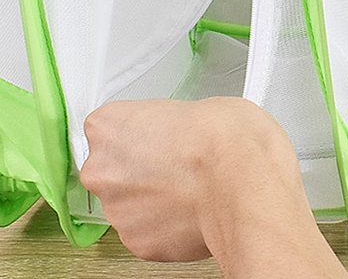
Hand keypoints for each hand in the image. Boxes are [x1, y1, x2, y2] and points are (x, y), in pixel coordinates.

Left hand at [81, 97, 347, 276]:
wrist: (246, 185)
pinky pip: (149, 232)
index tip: (159, 138)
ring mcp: (117, 210)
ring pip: (130, 205)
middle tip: (179, 165)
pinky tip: (194, 211)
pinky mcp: (138, 243)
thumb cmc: (227, 141)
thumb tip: (180, 134)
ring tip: (192, 190)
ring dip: (153, 200)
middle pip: (112, 170)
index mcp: (108, 126)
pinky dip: (167, 226)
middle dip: (141, 170)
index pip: (108, 128)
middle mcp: (102, 170)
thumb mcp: (198, 105)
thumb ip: (170, 124)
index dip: (140, 134)